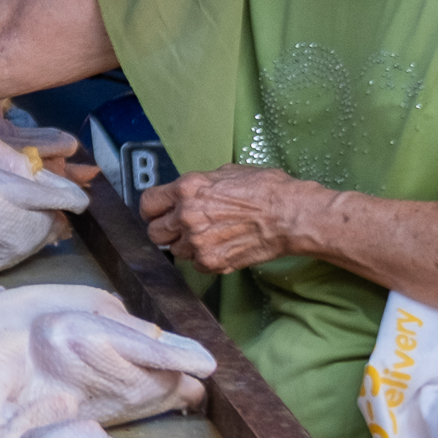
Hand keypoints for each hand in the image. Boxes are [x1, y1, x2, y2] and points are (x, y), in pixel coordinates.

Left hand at [138, 164, 325, 273]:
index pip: (147, 204)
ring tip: (209, 236)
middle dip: (165, 230)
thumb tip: (187, 193)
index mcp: (187, 188)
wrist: (290, 215)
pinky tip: (222, 246)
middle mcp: (187, 216)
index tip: (157, 213)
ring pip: (175, 251)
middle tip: (180, 228)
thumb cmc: (265, 189)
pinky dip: (206, 259)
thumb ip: (199, 185)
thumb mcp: (226, 173)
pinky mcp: (212, 262)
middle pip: (154, 233)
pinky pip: (196, 265)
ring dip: (187, 246)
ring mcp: (198, 242)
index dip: (152, 210)